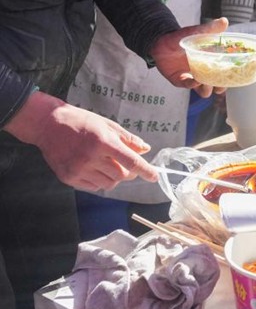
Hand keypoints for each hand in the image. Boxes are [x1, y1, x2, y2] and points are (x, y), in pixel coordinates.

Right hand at [4, 92, 157, 190]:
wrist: (48, 125)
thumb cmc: (81, 122)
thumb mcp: (107, 125)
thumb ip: (128, 139)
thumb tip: (145, 150)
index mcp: (103, 142)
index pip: (131, 162)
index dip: (146, 171)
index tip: (154, 176)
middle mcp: (91, 158)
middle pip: (122, 176)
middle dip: (128, 172)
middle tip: (124, 164)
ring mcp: (78, 169)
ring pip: (108, 184)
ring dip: (114, 177)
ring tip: (106, 164)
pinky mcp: (68, 178)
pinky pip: (93, 187)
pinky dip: (99, 181)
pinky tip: (93, 168)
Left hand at [151, 17, 228, 97]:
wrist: (160, 41)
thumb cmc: (181, 37)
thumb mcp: (197, 32)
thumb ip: (210, 29)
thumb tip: (224, 21)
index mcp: (211, 62)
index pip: (224, 74)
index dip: (229, 78)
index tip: (233, 78)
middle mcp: (203, 72)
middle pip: (216, 86)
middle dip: (219, 88)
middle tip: (219, 85)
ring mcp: (192, 77)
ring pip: (204, 91)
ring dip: (207, 89)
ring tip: (207, 83)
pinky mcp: (181, 80)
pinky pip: (188, 86)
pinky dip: (192, 84)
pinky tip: (194, 80)